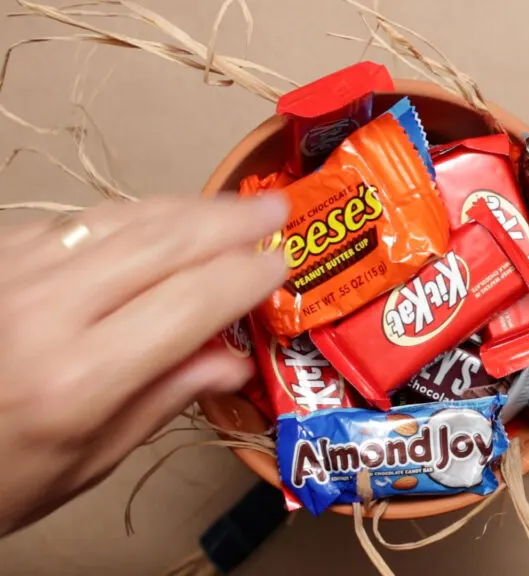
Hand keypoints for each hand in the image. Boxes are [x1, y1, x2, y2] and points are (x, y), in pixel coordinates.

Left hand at [0, 195, 287, 534]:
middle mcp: (46, 311)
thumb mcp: (85, 463)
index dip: (244, 276)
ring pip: (120, 219)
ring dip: (186, 208)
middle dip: (228, 221)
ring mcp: (15, 273)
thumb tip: (230, 360)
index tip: (281, 264)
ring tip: (230, 207)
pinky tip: (159, 222)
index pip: (189, 302)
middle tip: (275, 209)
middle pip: (160, 242)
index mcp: (79, 377)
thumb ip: (160, 400)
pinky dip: (132, 216)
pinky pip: (80, 222)